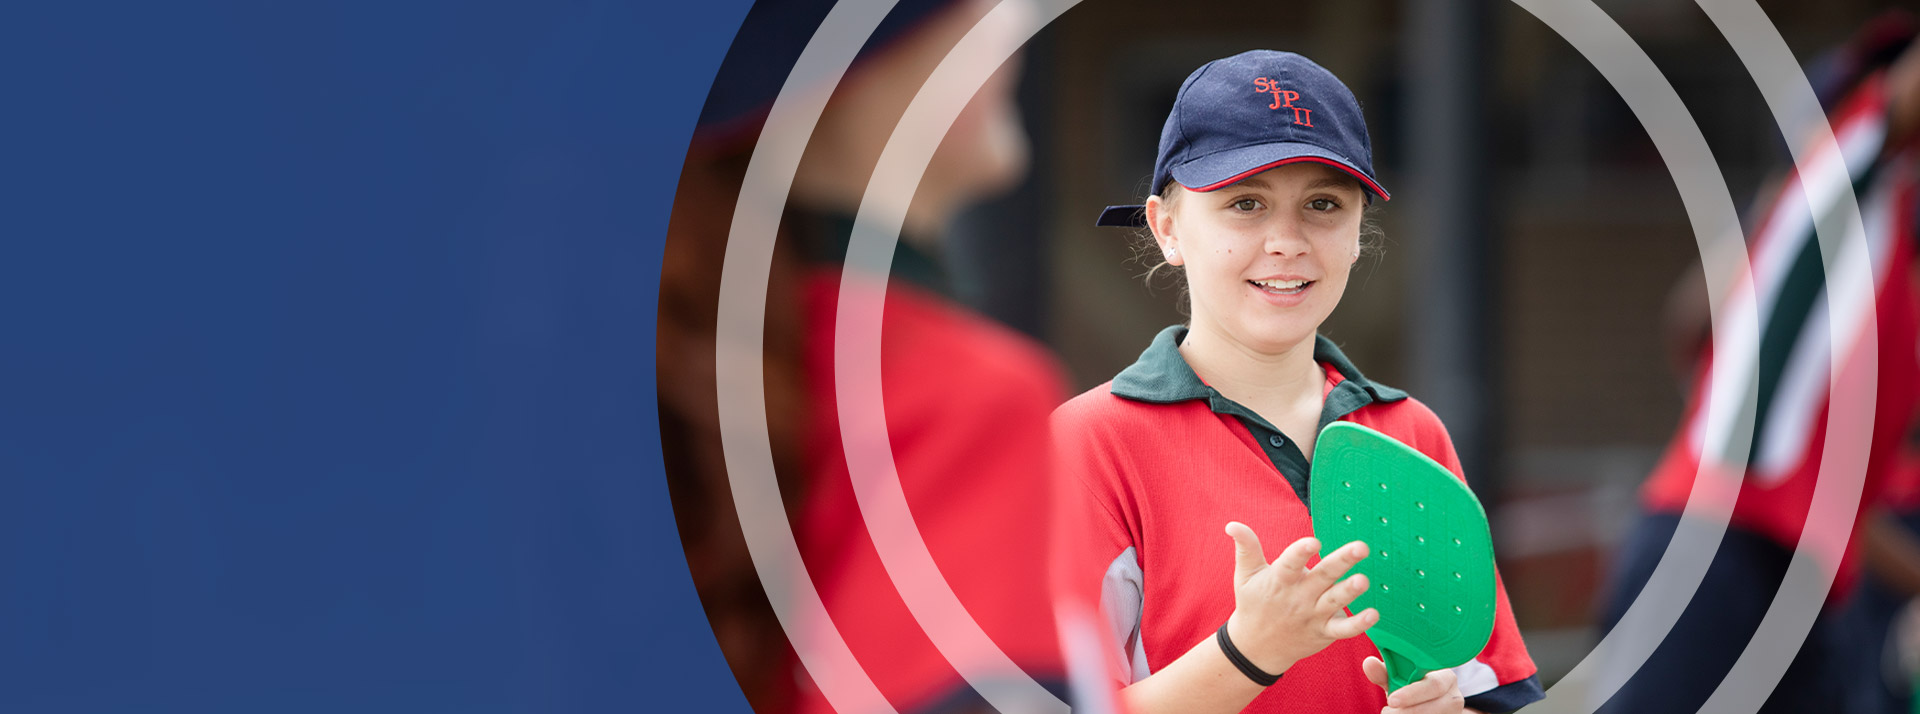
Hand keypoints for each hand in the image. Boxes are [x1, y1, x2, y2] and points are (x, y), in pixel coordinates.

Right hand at [1222, 521, 1376, 673]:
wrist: (1256, 648)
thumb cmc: (1253, 604)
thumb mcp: (1245, 576)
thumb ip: (1246, 548)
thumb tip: (1232, 524)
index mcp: (1280, 580)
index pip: (1290, 563)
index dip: (1301, 552)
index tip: (1314, 541)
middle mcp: (1298, 597)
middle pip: (1322, 577)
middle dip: (1342, 562)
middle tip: (1361, 547)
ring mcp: (1312, 616)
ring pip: (1335, 601)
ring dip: (1350, 591)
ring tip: (1364, 580)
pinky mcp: (1324, 632)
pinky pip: (1343, 629)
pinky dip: (1358, 624)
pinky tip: (1373, 614)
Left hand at [1363, 656, 1463, 713]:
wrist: (1427, 702)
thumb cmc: (1411, 687)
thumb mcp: (1399, 679)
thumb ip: (1384, 673)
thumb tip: (1369, 663)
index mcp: (1446, 677)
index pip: (1433, 684)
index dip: (1412, 693)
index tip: (1391, 700)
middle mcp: (1455, 696)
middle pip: (1434, 707)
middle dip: (1408, 711)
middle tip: (1386, 712)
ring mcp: (1454, 712)